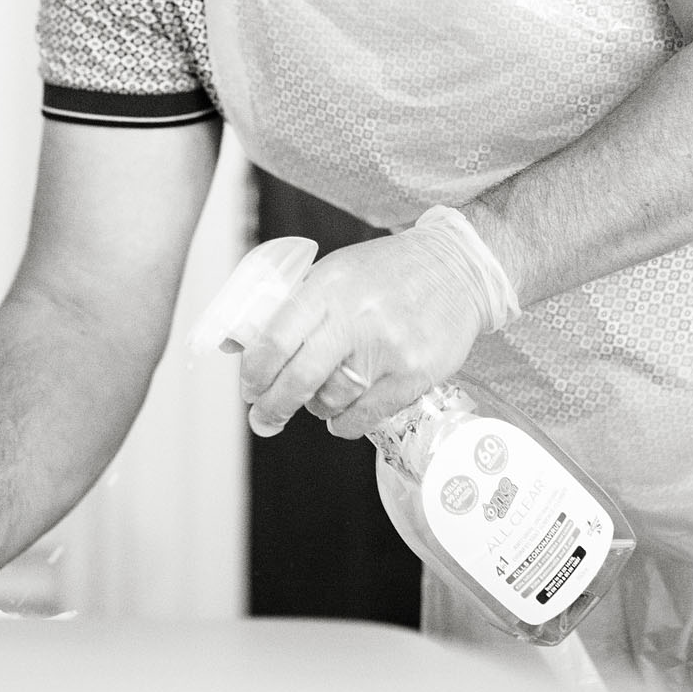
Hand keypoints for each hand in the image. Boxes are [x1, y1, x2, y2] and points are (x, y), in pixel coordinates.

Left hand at [237, 225, 492, 441]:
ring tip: (318, 400)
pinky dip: (346, 422)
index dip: (254, 372)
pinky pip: (366, 414)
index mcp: (328, 287)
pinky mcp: (414, 374)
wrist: (455, 269)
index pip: (276, 339)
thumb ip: (293, 306)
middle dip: (272, 407)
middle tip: (263, 419)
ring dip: (316, 407)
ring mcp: (388, 349)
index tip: (249, 387)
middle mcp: (357, 317)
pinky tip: (342, 417)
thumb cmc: (388, 272)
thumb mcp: (334, 272)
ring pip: (331, 400)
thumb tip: (237, 345)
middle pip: (299, 379)